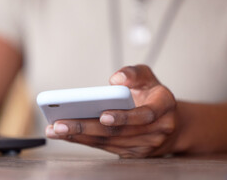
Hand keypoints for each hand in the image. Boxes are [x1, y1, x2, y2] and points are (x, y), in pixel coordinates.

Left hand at [45, 65, 178, 157]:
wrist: (170, 124)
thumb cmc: (154, 96)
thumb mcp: (148, 77)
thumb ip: (133, 73)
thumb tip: (115, 79)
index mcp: (164, 106)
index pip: (145, 114)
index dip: (124, 116)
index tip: (103, 115)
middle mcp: (158, 129)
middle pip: (118, 131)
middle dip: (86, 127)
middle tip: (60, 123)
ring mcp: (145, 146)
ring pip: (109, 142)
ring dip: (79, 136)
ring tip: (55, 129)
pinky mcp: (132, 154)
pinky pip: (105, 148)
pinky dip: (84, 141)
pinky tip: (66, 134)